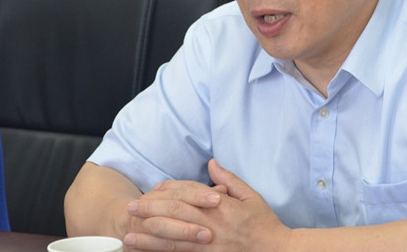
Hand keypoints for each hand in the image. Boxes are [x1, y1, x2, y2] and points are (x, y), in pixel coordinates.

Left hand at [124, 159, 290, 251]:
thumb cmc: (265, 224)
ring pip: (173, 239)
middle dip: (150, 210)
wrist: (278, 251)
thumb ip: (229, 179)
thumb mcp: (251, 196)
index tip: (153, 190)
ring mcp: (209, 245)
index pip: (189, 193)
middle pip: (175, 213)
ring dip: (148, 237)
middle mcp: (212, 224)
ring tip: (129, 236)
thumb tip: (212, 162)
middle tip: (130, 209)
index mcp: (222, 205)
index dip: (168, 191)